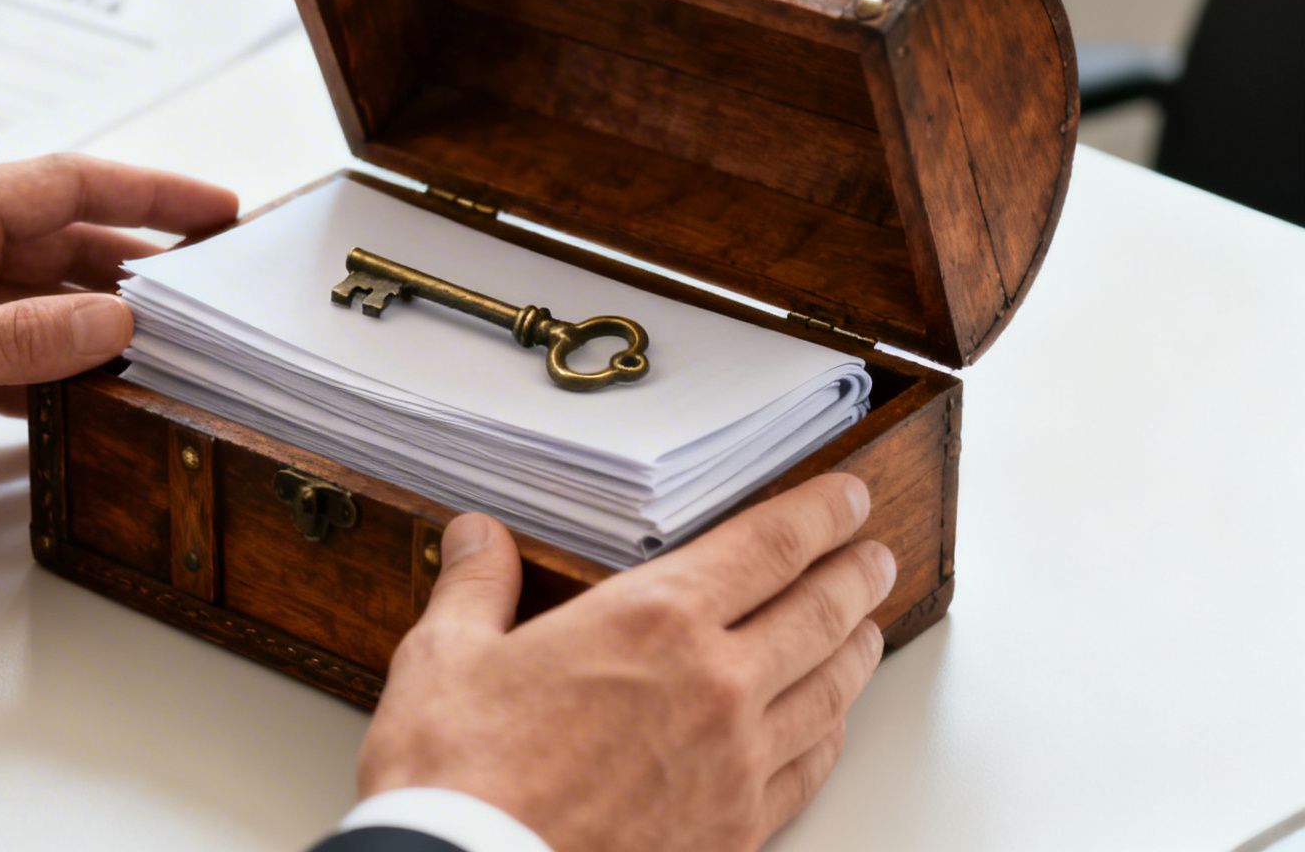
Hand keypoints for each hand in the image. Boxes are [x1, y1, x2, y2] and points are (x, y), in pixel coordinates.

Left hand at [0, 154, 236, 510]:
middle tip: (210, 288)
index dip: (151, 192)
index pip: (70, 184)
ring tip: (168, 343)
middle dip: (138, 261)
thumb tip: (116, 318)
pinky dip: (51, 365)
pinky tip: (92, 388)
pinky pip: (7, 348)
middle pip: (63, 240)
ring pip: (40, 298)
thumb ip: (26, 338)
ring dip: (98, 319)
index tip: (217, 209)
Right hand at [357, 474, 895, 851]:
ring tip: (866, 628)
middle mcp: (714, 685)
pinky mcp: (736, 830)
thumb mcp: (446, 656)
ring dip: (855, 648)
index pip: (769, 546)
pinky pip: (809, 768)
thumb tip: (478, 540)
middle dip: (855, 574)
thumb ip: (477, 587)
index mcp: (651, 621)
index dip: (820, 514)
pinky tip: (828, 724)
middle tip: (872, 554)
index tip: (845, 499)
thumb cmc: (459, 775)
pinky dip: (830, 732)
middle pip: (819, 613)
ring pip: (829, 691)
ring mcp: (735, 763)